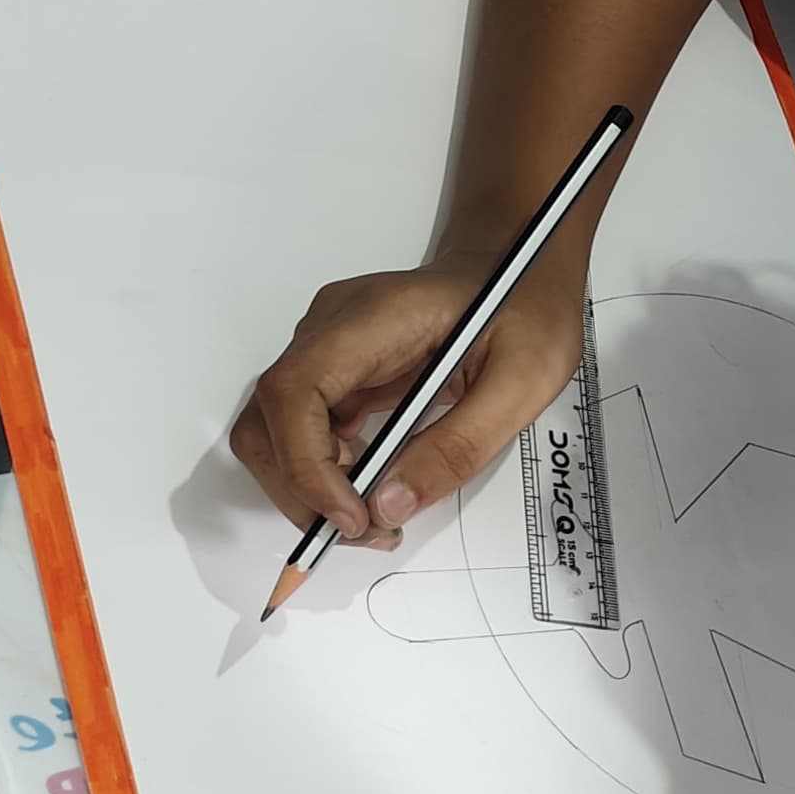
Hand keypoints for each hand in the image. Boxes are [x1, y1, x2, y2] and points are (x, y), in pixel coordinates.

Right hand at [230, 259, 582, 545]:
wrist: (519, 261)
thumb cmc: (527, 306)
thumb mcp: (522, 381)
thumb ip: (457, 445)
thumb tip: (388, 506)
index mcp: (376, 317)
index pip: (295, 391)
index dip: (306, 465)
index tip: (352, 515)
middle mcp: (332, 327)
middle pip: (267, 418)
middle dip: (301, 491)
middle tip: (366, 532)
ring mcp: (328, 347)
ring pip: (276, 431)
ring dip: (309, 488)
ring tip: (372, 519)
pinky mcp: (338, 370)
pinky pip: (305, 430)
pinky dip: (326, 474)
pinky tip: (371, 488)